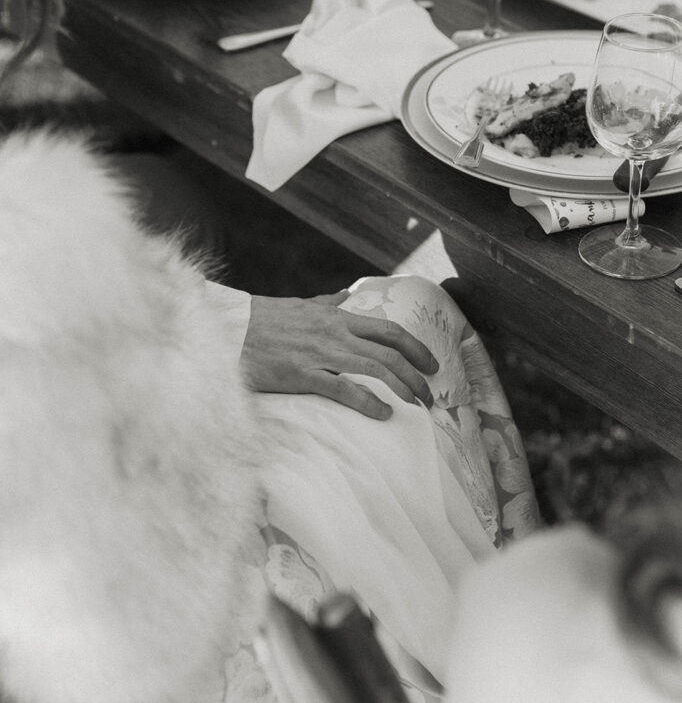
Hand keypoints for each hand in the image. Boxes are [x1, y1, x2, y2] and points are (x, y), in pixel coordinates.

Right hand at [240, 291, 436, 419]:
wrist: (228, 328)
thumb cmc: (264, 319)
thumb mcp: (300, 306)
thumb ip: (327, 303)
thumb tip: (346, 295)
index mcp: (336, 317)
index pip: (387, 330)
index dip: (415, 347)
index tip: (430, 363)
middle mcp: (334, 333)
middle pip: (388, 352)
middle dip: (416, 374)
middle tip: (430, 395)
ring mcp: (319, 353)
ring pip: (373, 369)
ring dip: (402, 388)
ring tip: (416, 406)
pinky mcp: (300, 374)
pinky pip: (342, 389)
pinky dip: (367, 401)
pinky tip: (383, 413)